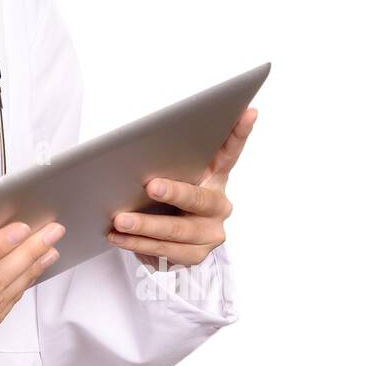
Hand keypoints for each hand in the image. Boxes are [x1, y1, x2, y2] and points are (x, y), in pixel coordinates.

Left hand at [107, 106, 257, 268]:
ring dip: (146, 226)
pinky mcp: (196, 254)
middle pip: (198, 199)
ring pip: (178, 231)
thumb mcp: (172, 176)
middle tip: (151, 186)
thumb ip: (166, 162)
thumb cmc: (167, 197)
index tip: (247, 111)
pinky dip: (138, 245)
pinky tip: (119, 238)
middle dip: (174, 193)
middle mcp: (218, 205)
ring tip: (121, 220)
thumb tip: (133, 144)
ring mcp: (210, 232)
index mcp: (215, 178)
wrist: (172, 238)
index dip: (240, 133)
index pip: (230, 153)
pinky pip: (166, 251)